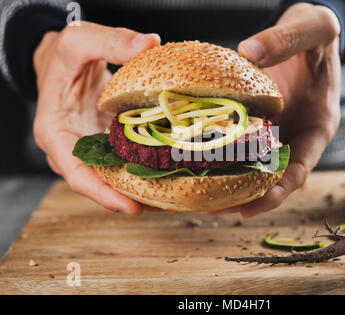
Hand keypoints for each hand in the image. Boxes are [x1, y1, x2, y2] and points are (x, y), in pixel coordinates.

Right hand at [33, 21, 159, 215]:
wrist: (62, 59)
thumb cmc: (64, 53)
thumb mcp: (81, 40)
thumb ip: (112, 41)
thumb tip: (149, 44)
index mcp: (55, 132)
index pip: (76, 174)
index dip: (103, 194)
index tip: (132, 207)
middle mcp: (71, 148)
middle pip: (99, 183)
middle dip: (129, 197)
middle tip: (165, 205)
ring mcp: (88, 147)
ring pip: (112, 175)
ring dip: (139, 187)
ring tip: (172, 195)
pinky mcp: (103, 142)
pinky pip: (121, 160)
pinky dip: (142, 167)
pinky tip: (168, 170)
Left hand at [212, 3, 340, 216]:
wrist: (306, 35)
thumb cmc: (317, 36)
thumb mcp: (312, 29)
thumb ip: (287, 39)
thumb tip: (249, 51)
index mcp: (318, 127)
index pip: (299, 169)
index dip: (276, 192)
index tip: (249, 208)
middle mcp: (296, 137)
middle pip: (273, 178)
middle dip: (245, 197)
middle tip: (211, 208)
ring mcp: (277, 133)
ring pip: (254, 165)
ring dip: (230, 181)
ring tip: (197, 194)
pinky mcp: (258, 124)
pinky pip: (240, 144)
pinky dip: (223, 155)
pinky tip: (196, 159)